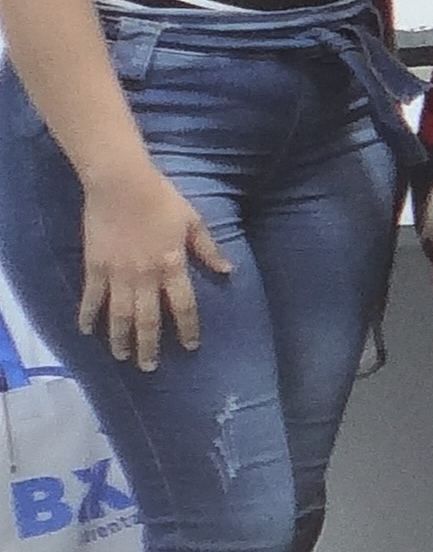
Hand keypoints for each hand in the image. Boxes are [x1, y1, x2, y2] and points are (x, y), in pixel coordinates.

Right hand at [78, 164, 228, 370]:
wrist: (121, 184)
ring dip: (120, 338)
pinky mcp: (94, 266)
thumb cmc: (162, 199)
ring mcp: (117, 273)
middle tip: (149, 367)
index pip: (183, 306)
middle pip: (148, 319)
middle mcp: (145, 276)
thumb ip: (208, 249)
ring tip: (121, 356)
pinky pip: (91, 297)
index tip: (190, 347)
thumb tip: (228, 271)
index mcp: (172, 265)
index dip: (187, 328)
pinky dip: (87, 315)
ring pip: (119, 314)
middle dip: (149, 346)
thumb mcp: (193, 221)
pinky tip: (85, 331)